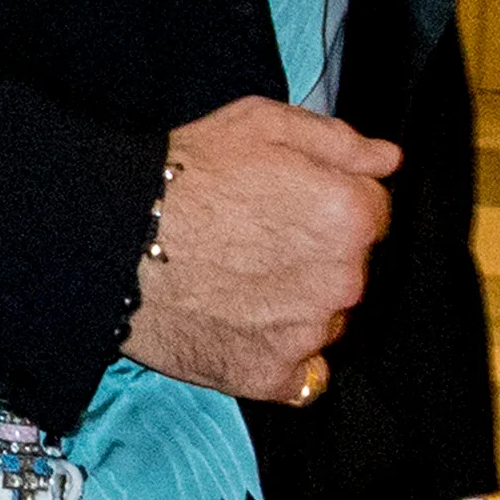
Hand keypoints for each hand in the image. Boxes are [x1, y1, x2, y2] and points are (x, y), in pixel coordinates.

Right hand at [122, 95, 399, 402]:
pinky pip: (299, 375)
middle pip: (351, 271)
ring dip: (297, 308)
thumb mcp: (263, 123)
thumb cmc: (183, 176)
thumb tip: (387, 161)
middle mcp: (342, 279)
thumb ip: (339, 142)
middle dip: (316, 258)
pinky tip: (239, 327)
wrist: (111, 239)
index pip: (374, 215)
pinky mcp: (271, 376)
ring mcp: (308, 333)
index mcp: (350, 215)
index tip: (290, 207)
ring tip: (237, 283)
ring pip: (324, 321)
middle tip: (254, 243)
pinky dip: (278, 358)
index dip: (331, 206)